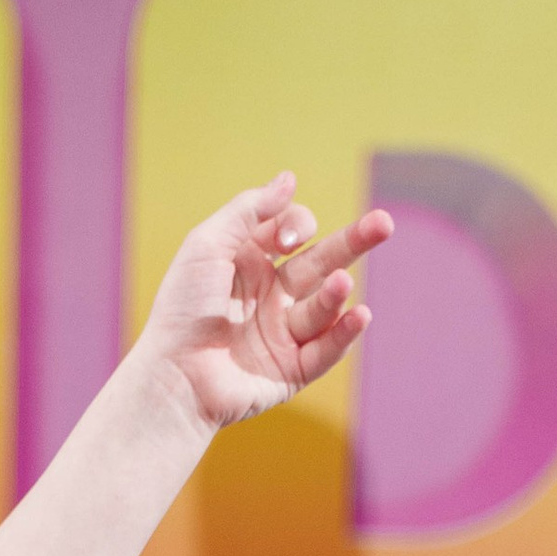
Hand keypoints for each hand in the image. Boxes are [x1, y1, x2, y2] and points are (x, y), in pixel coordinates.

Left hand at [136, 174, 390, 437]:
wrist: (173, 378)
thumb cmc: (182, 309)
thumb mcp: (208, 244)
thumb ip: (249, 210)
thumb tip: (290, 178)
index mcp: (251, 262)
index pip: (294, 230)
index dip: (297, 226)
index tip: (283, 241)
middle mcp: (270, 296)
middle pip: (323, 261)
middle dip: (354, 242)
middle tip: (384, 223)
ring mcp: (282, 334)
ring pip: (324, 307)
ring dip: (335, 294)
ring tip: (341, 284)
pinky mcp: (290, 371)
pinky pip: (325, 352)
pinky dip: (343, 335)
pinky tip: (359, 316)